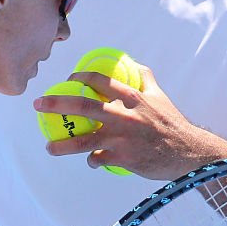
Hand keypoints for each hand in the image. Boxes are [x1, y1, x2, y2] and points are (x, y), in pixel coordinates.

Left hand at [32, 66, 226, 178]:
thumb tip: (134, 64)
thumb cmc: (172, 123)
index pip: (100, 81)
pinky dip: (91, 160)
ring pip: (83, 140)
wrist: (187, 152)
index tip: (68, 80)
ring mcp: (122, 138)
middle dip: (57, 103)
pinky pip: (98, 159)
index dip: (80, 78)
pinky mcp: (123, 158)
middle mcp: (124, 116)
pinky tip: (91, 160)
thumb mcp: (160, 96)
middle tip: (39, 104)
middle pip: (83, 106)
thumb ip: (145, 79)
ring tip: (49, 147)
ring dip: (62, 145)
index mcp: (132, 97)